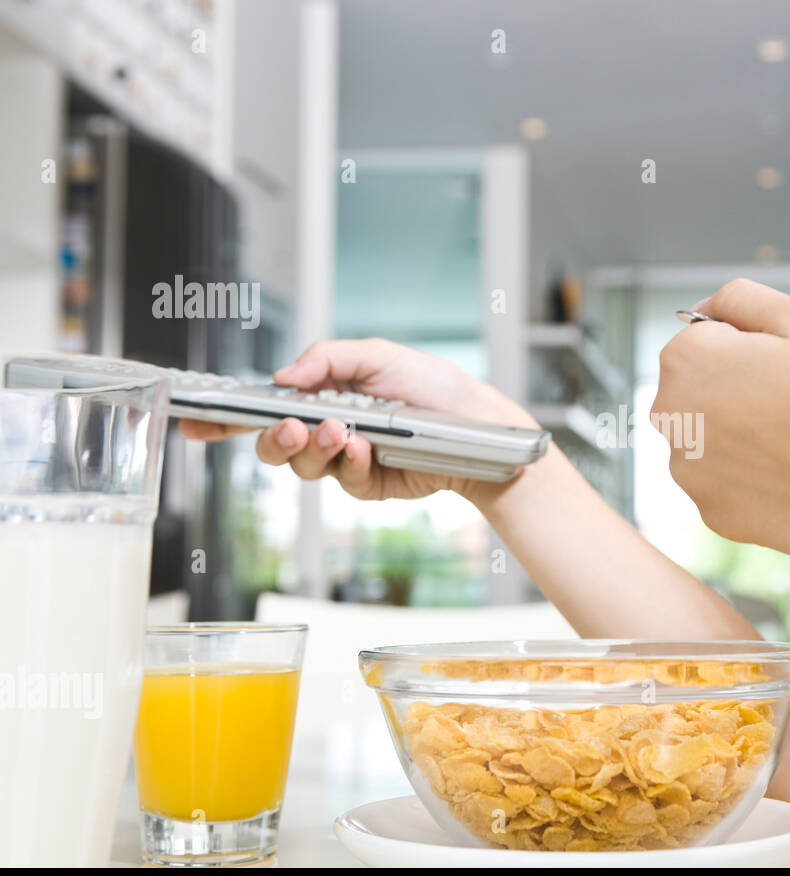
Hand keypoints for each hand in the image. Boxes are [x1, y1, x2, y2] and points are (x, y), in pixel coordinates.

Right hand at [177, 337, 541, 503]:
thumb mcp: (378, 355)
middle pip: (272, 446)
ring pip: (302, 467)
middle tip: (292, 426)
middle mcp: (325, 430)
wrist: (476, 425)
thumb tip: (283, 377)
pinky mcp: (367, 486)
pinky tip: (364, 450)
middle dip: (272, 438)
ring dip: (314, 448)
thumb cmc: (432, 387)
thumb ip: (327, 359)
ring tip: (340, 431)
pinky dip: (348, 464)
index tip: (193, 420)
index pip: (261, 408)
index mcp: (320, 396)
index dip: (224, 418)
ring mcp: (344, 460)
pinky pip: (342, 481)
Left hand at [650, 279, 789, 555]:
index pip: (709, 335)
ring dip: (751, 435)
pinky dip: (760, 478)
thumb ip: (741, 298)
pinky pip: (735, 484)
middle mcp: (670, 417)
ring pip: (720, 438)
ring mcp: (689, 472)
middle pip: (707, 388)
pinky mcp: (714, 514)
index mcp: (685, 360)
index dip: (757, 344)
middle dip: (745, 388)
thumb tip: (705, 307)